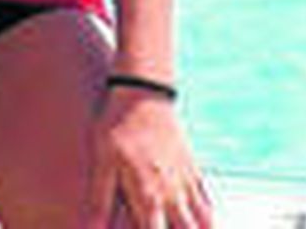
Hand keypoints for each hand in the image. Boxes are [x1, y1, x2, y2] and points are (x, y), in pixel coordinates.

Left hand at [87, 88, 213, 227]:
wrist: (144, 90)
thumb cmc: (117, 125)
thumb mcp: (101, 163)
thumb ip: (97, 203)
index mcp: (149, 196)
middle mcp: (173, 194)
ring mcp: (187, 182)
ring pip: (204, 224)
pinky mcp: (193, 169)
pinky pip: (207, 204)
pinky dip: (208, 222)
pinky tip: (204, 226)